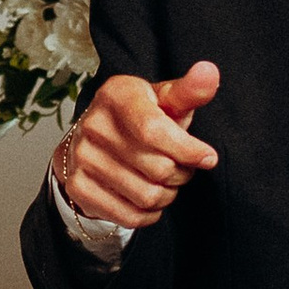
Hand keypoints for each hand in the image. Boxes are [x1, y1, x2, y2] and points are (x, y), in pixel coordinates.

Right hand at [52, 62, 221, 231]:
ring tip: (166, 182)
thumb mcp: (165, 100)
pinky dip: (149, 214)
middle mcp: (94, 124)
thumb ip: (190, 90)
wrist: (92, 139)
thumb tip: (210, 72)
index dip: (188, 150)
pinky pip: (129, 215)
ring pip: (147, 196)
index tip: (208, 157)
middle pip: (158, 168)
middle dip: (182, 173)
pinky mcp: (78, 186)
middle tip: (182, 167)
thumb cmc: (140, 118)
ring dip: (168, 195)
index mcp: (117, 95)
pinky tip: (150, 199)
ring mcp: (82, 157)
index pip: (155, 131)